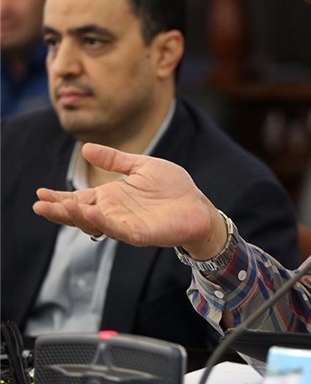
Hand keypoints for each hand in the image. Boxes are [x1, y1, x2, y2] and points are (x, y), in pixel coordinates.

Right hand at [32, 143, 224, 257]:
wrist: (198, 206)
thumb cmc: (173, 188)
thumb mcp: (142, 166)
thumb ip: (116, 160)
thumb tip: (85, 149)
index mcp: (112, 197)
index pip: (79, 198)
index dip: (60, 197)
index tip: (40, 193)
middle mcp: (114, 212)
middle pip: (80, 213)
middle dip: (59, 210)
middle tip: (38, 206)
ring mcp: (125, 224)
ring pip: (94, 224)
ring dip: (76, 217)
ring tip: (58, 208)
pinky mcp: (139, 234)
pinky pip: (117, 230)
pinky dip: (103, 223)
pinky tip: (91, 214)